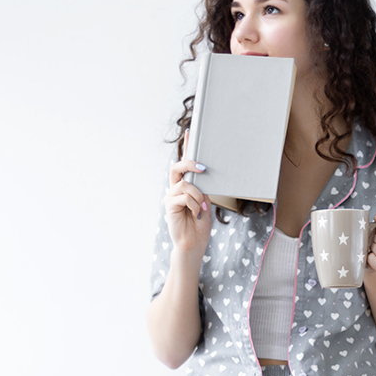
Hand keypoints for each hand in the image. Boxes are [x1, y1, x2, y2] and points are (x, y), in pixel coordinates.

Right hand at [164, 130, 212, 252]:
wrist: (194, 243)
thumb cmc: (200, 223)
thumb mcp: (205, 201)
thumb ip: (203, 187)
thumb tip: (203, 173)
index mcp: (185, 185)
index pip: (184, 163)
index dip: (186, 147)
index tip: (190, 132)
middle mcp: (175, 188)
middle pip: (177, 167)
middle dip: (190, 163)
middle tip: (204, 167)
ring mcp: (171, 196)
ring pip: (185, 185)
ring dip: (198, 195)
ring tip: (202, 207)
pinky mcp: (169, 205)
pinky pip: (184, 197)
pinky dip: (194, 204)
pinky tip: (196, 213)